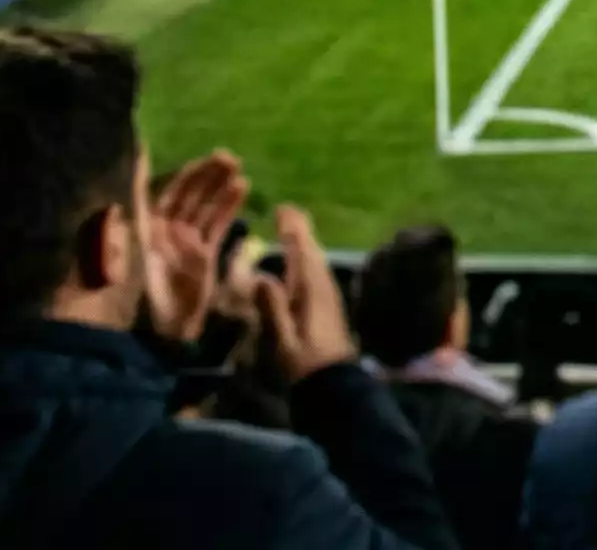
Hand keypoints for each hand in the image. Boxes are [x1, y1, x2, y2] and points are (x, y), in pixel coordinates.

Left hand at [145, 149, 248, 345]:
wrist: (148, 327)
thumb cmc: (134, 279)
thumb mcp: (130, 230)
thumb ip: (136, 191)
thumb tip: (137, 153)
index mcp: (142, 222)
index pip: (166, 189)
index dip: (186, 174)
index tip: (206, 157)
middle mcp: (162, 229)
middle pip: (188, 195)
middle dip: (207, 176)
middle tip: (229, 157)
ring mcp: (183, 243)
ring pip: (204, 207)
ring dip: (220, 187)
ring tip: (238, 167)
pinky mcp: (202, 258)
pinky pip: (217, 226)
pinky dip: (229, 207)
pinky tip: (242, 188)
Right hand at [255, 204, 358, 384]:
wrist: (335, 386)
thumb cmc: (305, 365)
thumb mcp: (283, 339)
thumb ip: (273, 307)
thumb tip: (261, 276)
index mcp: (312, 291)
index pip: (302, 252)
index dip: (294, 230)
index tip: (284, 210)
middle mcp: (324, 288)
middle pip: (312, 252)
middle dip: (301, 231)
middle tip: (288, 212)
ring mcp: (330, 297)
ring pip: (318, 262)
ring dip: (306, 244)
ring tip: (294, 230)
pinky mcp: (330, 308)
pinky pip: (319, 274)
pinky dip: (310, 260)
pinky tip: (303, 265)